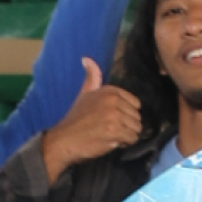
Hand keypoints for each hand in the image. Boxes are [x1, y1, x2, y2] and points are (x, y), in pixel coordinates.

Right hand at [37, 56, 145, 170]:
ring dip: (127, 135)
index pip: (135, 103)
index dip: (126, 114)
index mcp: (109, 90)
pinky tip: (112, 141)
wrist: (64, 139)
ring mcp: (114, 115)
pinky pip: (133, 138)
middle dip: (127, 125)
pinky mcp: (114, 131)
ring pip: (136, 128)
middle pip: (137, 116)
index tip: (112, 119)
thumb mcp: (84, 93)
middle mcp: (113, 100)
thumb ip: (91, 77)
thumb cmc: (76, 118)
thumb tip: (86, 58)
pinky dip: (125, 143)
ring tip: (111, 135)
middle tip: (110, 129)